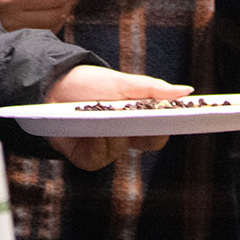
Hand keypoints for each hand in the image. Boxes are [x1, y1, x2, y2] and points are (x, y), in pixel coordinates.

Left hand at [40, 65, 190, 170]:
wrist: (51, 86)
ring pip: (122, 147)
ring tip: (108, 114)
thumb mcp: (122, 82)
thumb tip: (187, 91)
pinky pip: (100, 156)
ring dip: (116, 129)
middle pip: (147, 142)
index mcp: (136, 119)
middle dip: (147, 129)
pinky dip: (97, 142)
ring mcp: (105, 149)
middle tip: (146, 117)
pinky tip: (93, 128)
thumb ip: (153, 89)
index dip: (169, 125)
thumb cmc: (89, 83)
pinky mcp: (86, 158)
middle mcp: (123, 137)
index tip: (182, 117)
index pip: (160, 129)